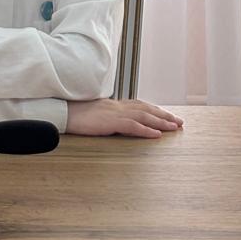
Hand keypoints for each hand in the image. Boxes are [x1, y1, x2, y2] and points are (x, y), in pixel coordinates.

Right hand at [65, 97, 183, 138]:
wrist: (61, 111)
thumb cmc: (73, 114)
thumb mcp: (93, 113)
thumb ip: (105, 116)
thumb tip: (112, 122)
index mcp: (112, 104)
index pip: (138, 105)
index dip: (153, 109)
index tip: (166, 115)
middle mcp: (116, 106)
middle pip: (145, 108)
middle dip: (164, 115)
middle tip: (179, 121)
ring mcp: (114, 113)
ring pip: (143, 116)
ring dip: (161, 122)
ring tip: (175, 127)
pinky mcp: (110, 122)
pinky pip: (132, 126)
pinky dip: (146, 130)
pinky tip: (156, 135)